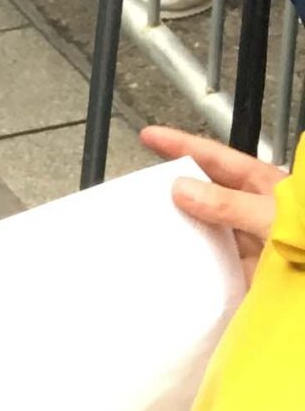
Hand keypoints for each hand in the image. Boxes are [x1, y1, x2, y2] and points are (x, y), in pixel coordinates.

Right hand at [142, 124, 283, 288]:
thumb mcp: (271, 216)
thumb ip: (228, 204)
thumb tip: (180, 188)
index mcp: (261, 185)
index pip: (214, 157)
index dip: (181, 144)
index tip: (148, 136)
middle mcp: (253, 210)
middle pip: (207, 193)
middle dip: (175, 189)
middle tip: (140, 191)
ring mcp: (252, 242)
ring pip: (209, 230)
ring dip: (184, 230)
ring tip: (148, 231)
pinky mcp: (250, 274)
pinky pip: (216, 264)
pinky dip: (197, 265)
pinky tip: (176, 267)